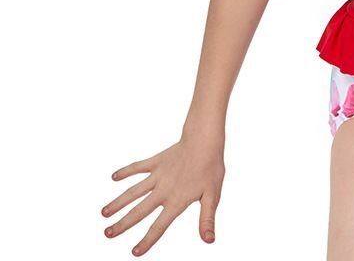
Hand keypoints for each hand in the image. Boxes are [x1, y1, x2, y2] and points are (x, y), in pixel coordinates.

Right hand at [101, 133, 225, 255]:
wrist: (205, 140)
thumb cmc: (211, 168)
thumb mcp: (213, 195)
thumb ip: (207, 219)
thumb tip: (209, 241)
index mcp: (176, 201)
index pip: (159, 226)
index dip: (147, 240)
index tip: (134, 252)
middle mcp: (163, 190)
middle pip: (139, 211)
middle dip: (123, 224)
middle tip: (107, 234)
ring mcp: (158, 175)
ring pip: (134, 191)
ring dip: (118, 202)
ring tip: (104, 213)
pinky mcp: (156, 161)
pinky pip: (138, 166)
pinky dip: (126, 171)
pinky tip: (114, 176)